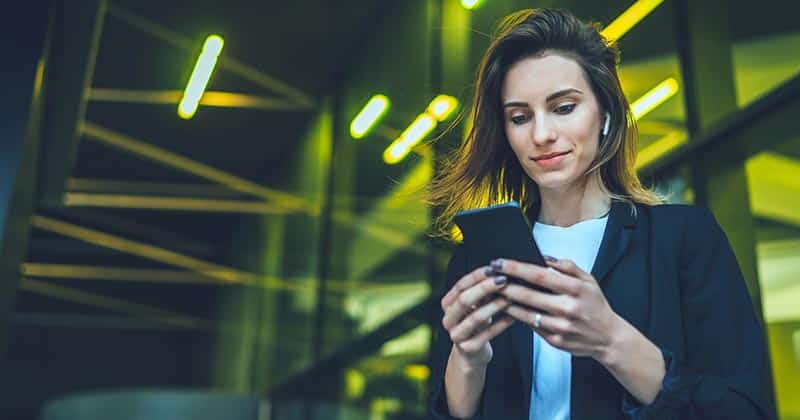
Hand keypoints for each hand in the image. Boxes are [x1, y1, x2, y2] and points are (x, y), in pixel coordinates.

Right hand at [440, 265, 514, 367]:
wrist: (471, 354)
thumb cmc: (476, 323)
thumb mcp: (475, 305)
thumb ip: (481, 291)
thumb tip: (499, 270)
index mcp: (447, 304)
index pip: (460, 285)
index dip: (477, 276)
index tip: (494, 268)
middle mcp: (448, 319)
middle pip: (464, 300)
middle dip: (485, 288)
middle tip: (503, 280)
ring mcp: (457, 335)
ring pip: (476, 317)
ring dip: (495, 305)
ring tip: (512, 297)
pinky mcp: (469, 348)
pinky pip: (488, 334)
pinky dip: (502, 324)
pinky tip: (515, 317)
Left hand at [492, 257, 623, 360]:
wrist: (608, 338)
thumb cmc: (595, 305)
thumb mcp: (589, 280)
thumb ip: (567, 267)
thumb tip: (544, 257)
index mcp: (575, 289)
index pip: (540, 276)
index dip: (516, 268)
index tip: (500, 262)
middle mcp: (567, 308)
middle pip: (528, 295)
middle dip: (504, 284)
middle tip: (489, 276)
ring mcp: (560, 327)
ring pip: (525, 313)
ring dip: (506, 302)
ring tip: (493, 292)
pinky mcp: (554, 341)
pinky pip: (531, 326)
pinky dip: (517, 316)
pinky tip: (508, 308)